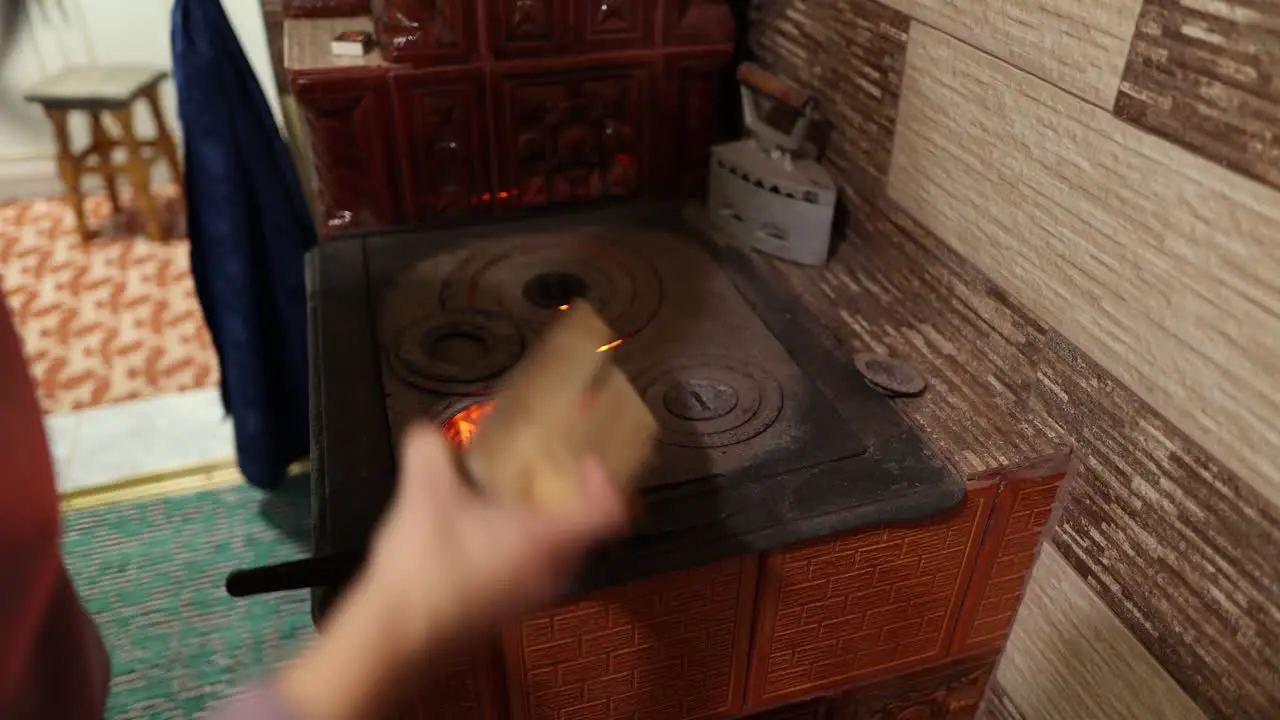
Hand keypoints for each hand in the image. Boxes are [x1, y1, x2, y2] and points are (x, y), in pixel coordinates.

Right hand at [276, 424, 629, 719]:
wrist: (396, 637)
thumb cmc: (425, 572)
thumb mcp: (424, 491)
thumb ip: (429, 450)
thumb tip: (427, 435)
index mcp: (546, 540)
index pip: (609, 512)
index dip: (607, 481)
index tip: (587, 462)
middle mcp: (549, 574)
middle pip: (586, 533)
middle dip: (568, 499)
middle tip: (546, 474)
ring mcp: (530, 598)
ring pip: (557, 555)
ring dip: (541, 526)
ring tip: (506, 502)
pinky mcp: (505, 613)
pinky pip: (530, 574)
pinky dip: (517, 550)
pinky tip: (476, 537)